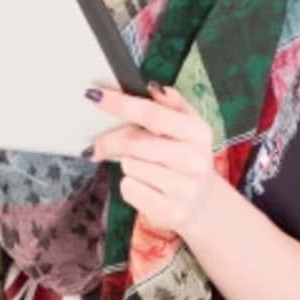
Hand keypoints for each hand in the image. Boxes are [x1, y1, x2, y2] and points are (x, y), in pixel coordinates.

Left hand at [89, 83, 219, 240]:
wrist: (205, 206)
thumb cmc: (187, 161)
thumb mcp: (189, 130)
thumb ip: (171, 105)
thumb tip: (150, 87)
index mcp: (197, 132)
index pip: (152, 113)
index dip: (120, 103)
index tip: (95, 96)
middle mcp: (193, 159)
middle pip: (133, 142)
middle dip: (110, 141)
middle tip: (98, 143)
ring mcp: (183, 188)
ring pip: (129, 166)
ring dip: (126, 165)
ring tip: (144, 169)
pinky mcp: (170, 211)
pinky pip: (129, 189)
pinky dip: (129, 187)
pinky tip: (146, 188)